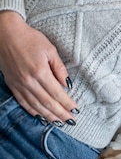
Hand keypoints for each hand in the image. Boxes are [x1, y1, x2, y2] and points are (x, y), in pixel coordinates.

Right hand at [0, 10, 77, 124]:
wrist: (6, 35)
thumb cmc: (31, 39)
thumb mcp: (50, 50)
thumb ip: (59, 68)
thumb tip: (67, 84)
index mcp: (40, 72)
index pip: (57, 93)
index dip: (67, 103)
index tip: (76, 110)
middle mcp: (29, 81)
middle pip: (47, 102)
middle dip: (60, 113)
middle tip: (71, 121)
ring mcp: (19, 84)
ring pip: (35, 105)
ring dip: (48, 115)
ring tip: (58, 123)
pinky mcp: (12, 85)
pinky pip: (22, 102)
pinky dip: (32, 110)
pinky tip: (40, 115)